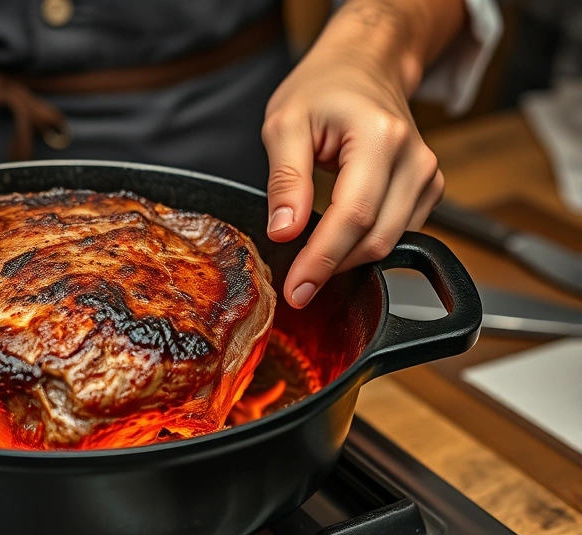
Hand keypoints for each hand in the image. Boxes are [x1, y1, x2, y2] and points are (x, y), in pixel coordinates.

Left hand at [261, 0, 462, 307]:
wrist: (363, 67)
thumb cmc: (323, 88)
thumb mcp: (285, 124)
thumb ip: (285, 180)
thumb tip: (284, 232)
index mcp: (381, 138)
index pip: (354, 216)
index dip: (323, 260)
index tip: (297, 289)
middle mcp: (414, 159)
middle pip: (377, 237)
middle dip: (333, 269)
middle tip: (295, 288)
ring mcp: (427, 175)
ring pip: (390, 241)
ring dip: (348, 260)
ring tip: (309, 261)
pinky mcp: (427, 189)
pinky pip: (398, 233)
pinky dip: (364, 245)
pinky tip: (335, 241)